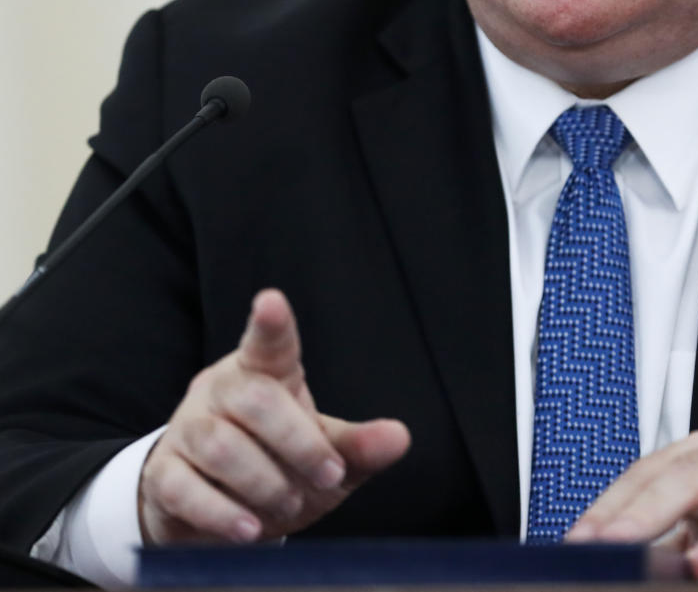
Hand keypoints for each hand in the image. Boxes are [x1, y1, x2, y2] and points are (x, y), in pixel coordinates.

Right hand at [138, 288, 410, 544]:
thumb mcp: (325, 457)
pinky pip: (184, 487)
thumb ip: (358, 447)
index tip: (271, 301)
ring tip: (288, 505)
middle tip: (327, 475)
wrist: (217, 514)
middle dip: (298, 442)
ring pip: (220, 444)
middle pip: (255, 400)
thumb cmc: (279, 467)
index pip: (268, 342)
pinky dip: (220, 513)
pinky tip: (246, 530)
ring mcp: (188, 428)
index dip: (271, 323)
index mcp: (264, 373)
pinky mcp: (163, 473)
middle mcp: (222, 390)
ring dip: (262, 482)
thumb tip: (400, 437)